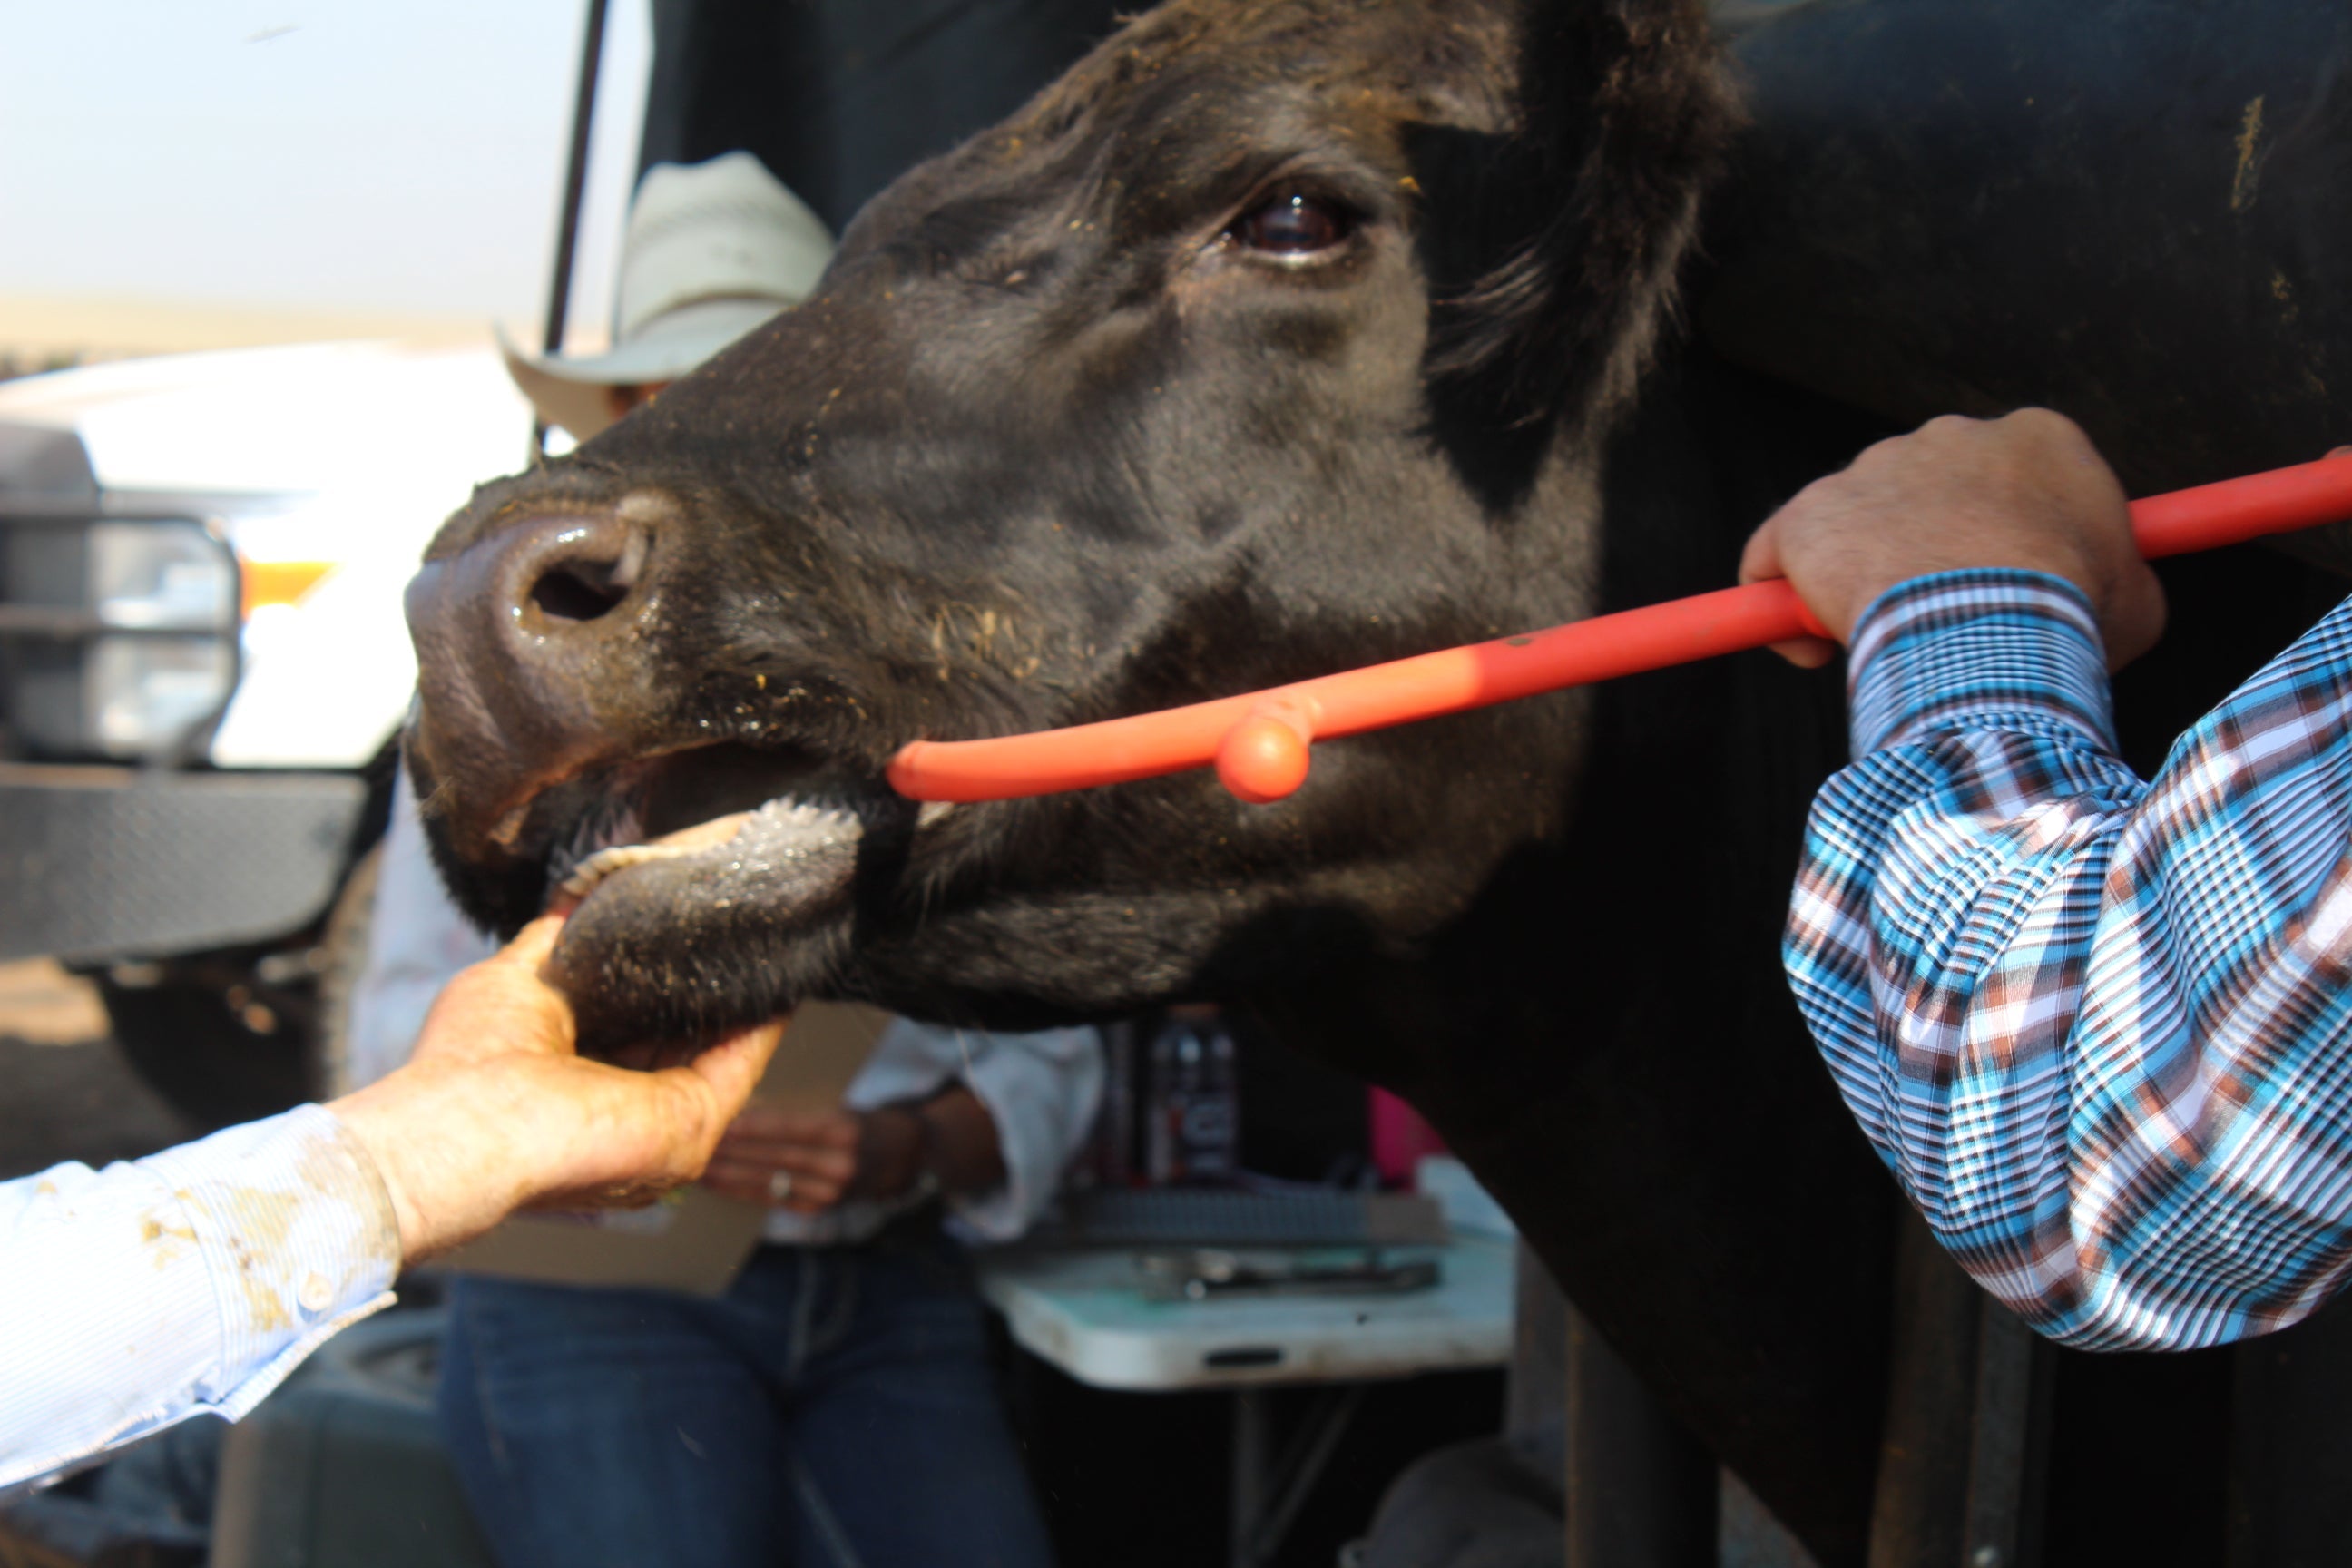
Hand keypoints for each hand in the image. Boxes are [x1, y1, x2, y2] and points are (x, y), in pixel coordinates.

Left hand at [330, 915, 784, 1260]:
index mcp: (578, 1084)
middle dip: (708, 992)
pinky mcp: (690, 1131)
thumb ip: (557, 937)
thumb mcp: (517, 978)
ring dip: (743, 1004)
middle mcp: (622, 1113)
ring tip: (764, 945)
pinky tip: (777, 984)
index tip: (684, 938)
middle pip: (680, 1044)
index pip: (633, 1030)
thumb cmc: (468, 1066)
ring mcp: (660, 1128)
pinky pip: (738, 1070)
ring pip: (717, 1056)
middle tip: (736, 933)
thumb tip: (583, 888)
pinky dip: (761, 1027)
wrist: (466, 1124)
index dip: (660, 985)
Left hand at [699, 1104, 927, 1212]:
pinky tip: (717, 1183)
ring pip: (768, 1181)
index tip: (719, 1123)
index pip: (787, 1128)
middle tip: (693, 1144)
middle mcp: (837, 1164)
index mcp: (842, 1130)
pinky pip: (772, 1199)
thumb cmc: (859, 1121)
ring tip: (696, 1166)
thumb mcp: (837, 1107)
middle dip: (730, 1152)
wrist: (901, 1157)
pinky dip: (741, 1191)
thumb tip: (742, 1109)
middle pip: (773, 1157)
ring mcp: (830, 1191)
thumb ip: (798, 1112)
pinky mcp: (820, 1208)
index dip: (751, 1127)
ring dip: (728, 1174)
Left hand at [1739, 409, 2165, 669]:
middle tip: (1942, 620)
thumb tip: (2111, 592)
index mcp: (2034, 439)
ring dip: (1861, 580)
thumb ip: (2115, 577)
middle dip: (1928, 553)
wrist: (1995, 621)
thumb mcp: (2135, 599)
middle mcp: (1946, 437)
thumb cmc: (2075, 615)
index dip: (2002, 538)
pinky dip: (1780, 599)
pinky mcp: (1808, 514)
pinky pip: (1776, 558)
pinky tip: (1807, 646)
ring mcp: (1870, 469)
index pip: (2009, 481)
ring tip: (1885, 643)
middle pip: (1925, 496)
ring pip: (1854, 528)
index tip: (2002, 587)